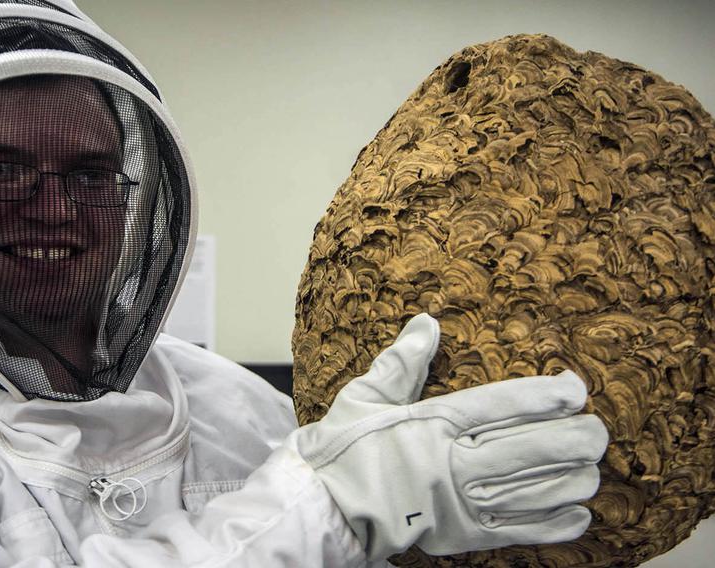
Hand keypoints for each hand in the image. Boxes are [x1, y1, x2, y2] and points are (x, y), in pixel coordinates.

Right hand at [285, 313, 608, 559]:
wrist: (322, 507)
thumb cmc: (342, 450)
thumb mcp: (364, 396)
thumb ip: (401, 361)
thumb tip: (428, 322)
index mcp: (430, 424)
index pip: (499, 405)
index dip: (542, 396)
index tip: (574, 388)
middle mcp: (450, 463)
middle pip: (527, 449)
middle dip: (572, 439)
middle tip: (598, 430)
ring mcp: (458, 503)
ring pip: (531, 491)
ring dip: (570, 479)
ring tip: (592, 468)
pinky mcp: (461, 534)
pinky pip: (517, 532)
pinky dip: (552, 524)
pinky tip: (577, 513)